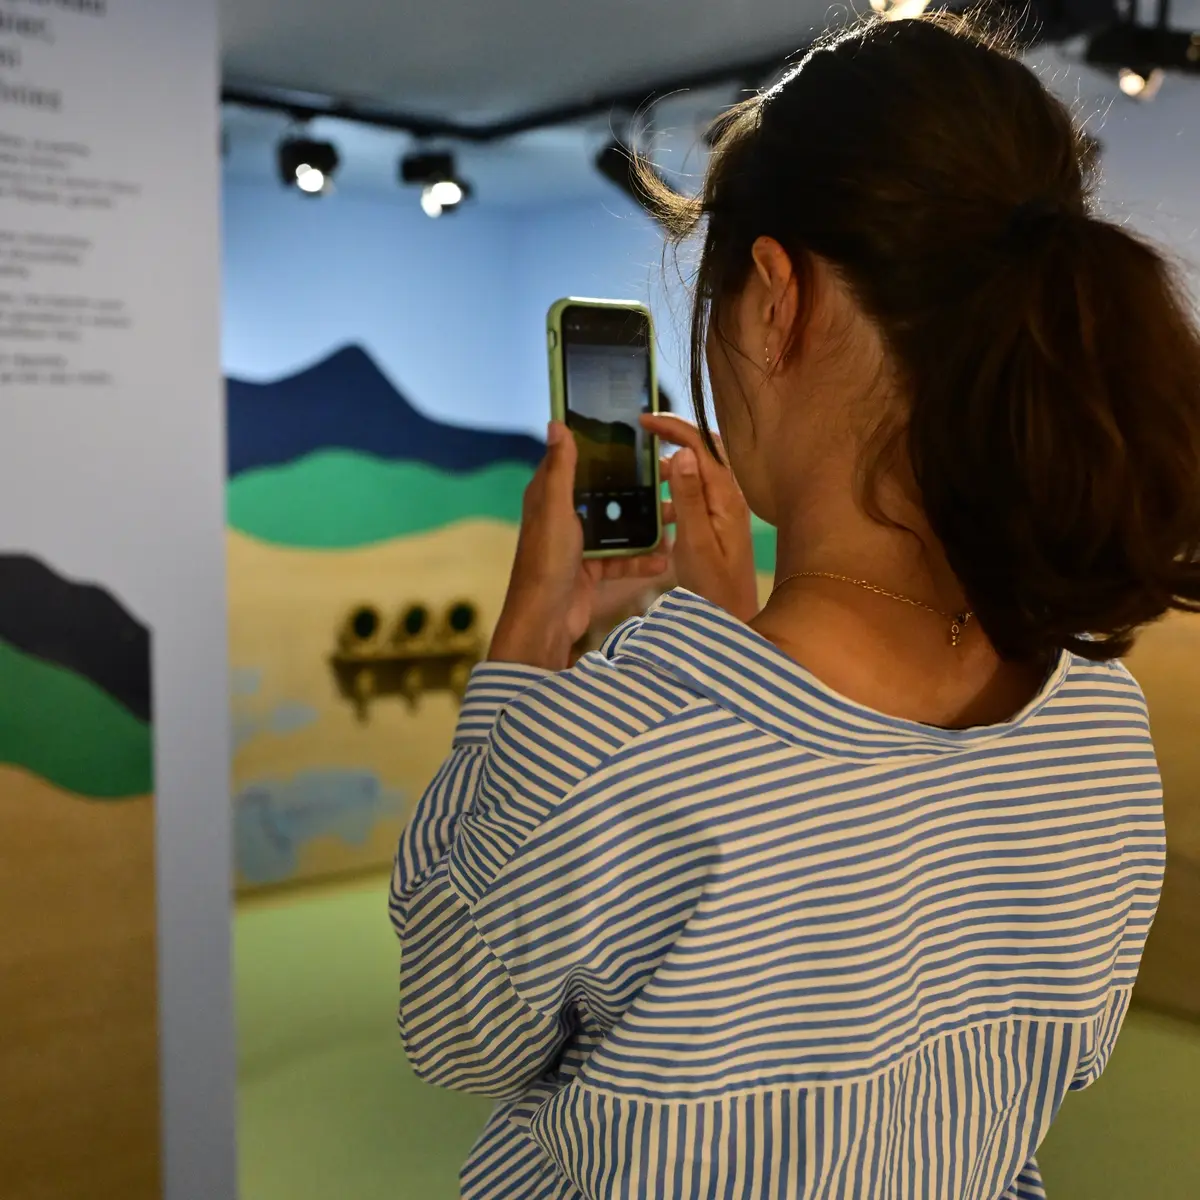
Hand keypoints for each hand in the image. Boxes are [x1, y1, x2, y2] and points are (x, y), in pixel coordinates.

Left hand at [489, 421, 670, 669]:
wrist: (545, 621)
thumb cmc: (546, 561)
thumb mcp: (556, 509)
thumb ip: (561, 469)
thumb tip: (557, 423)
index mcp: (550, 496)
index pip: (577, 460)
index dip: (603, 448)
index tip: (637, 436)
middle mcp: (564, 516)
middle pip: (606, 493)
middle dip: (638, 488)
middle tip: (672, 477)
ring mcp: (579, 544)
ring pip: (619, 526)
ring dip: (646, 524)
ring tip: (677, 516)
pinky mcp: (592, 570)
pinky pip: (623, 558)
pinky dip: (643, 559)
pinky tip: (667, 557)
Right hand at [641, 413, 759, 622]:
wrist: (734, 620)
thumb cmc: (713, 588)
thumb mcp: (695, 542)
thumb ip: (689, 498)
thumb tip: (683, 453)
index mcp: (726, 496)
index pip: (702, 444)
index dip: (674, 427)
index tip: (644, 420)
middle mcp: (731, 497)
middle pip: (705, 451)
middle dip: (674, 437)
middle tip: (643, 434)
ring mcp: (727, 509)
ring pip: (699, 472)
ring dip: (673, 467)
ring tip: (645, 475)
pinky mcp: (721, 523)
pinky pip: (697, 494)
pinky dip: (676, 490)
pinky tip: (658, 507)